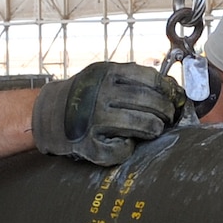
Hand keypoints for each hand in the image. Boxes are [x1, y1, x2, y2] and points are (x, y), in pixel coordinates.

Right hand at [33, 62, 185, 164]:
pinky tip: (126, 143)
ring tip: (154, 129)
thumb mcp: (103, 76)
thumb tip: (171, 88)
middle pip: (149, 102)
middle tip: (168, 117)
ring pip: (140, 125)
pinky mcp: (88, 144)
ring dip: (154, 128)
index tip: (174, 98)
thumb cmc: (84, 95)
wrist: (48, 114)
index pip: (150, 79)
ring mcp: (93, 119)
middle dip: (166, 112)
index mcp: (107, 73)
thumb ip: (131, 79)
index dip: (168, 90)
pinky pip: (120, 150)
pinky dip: (128, 148)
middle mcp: (100, 94)